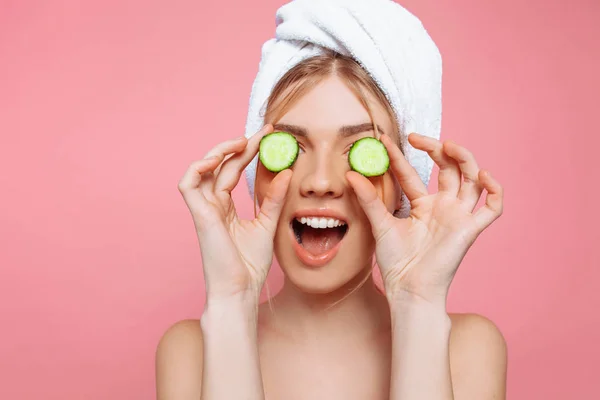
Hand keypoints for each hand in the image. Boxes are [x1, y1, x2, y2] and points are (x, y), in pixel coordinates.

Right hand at [178, 124, 292, 302]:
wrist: (240, 291)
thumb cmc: (249, 265)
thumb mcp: (267, 224)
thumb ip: (273, 199)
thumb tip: (286, 172)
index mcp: (224, 208)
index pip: (233, 171)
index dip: (249, 152)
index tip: (269, 137)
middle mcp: (212, 205)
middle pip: (222, 166)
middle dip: (241, 146)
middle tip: (264, 132)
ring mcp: (204, 209)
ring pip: (202, 169)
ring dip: (220, 151)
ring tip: (243, 141)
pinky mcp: (199, 215)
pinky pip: (188, 184)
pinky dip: (199, 167)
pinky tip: (220, 158)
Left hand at [346, 133, 503, 304]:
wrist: (408, 289)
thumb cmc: (396, 262)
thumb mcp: (380, 225)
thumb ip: (369, 199)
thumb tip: (351, 174)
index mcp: (423, 205)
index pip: (413, 174)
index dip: (400, 156)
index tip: (384, 141)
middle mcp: (443, 207)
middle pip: (450, 169)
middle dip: (438, 149)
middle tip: (417, 137)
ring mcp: (458, 216)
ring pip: (473, 180)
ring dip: (466, 159)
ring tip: (449, 146)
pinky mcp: (470, 230)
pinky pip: (492, 208)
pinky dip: (495, 190)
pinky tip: (483, 176)